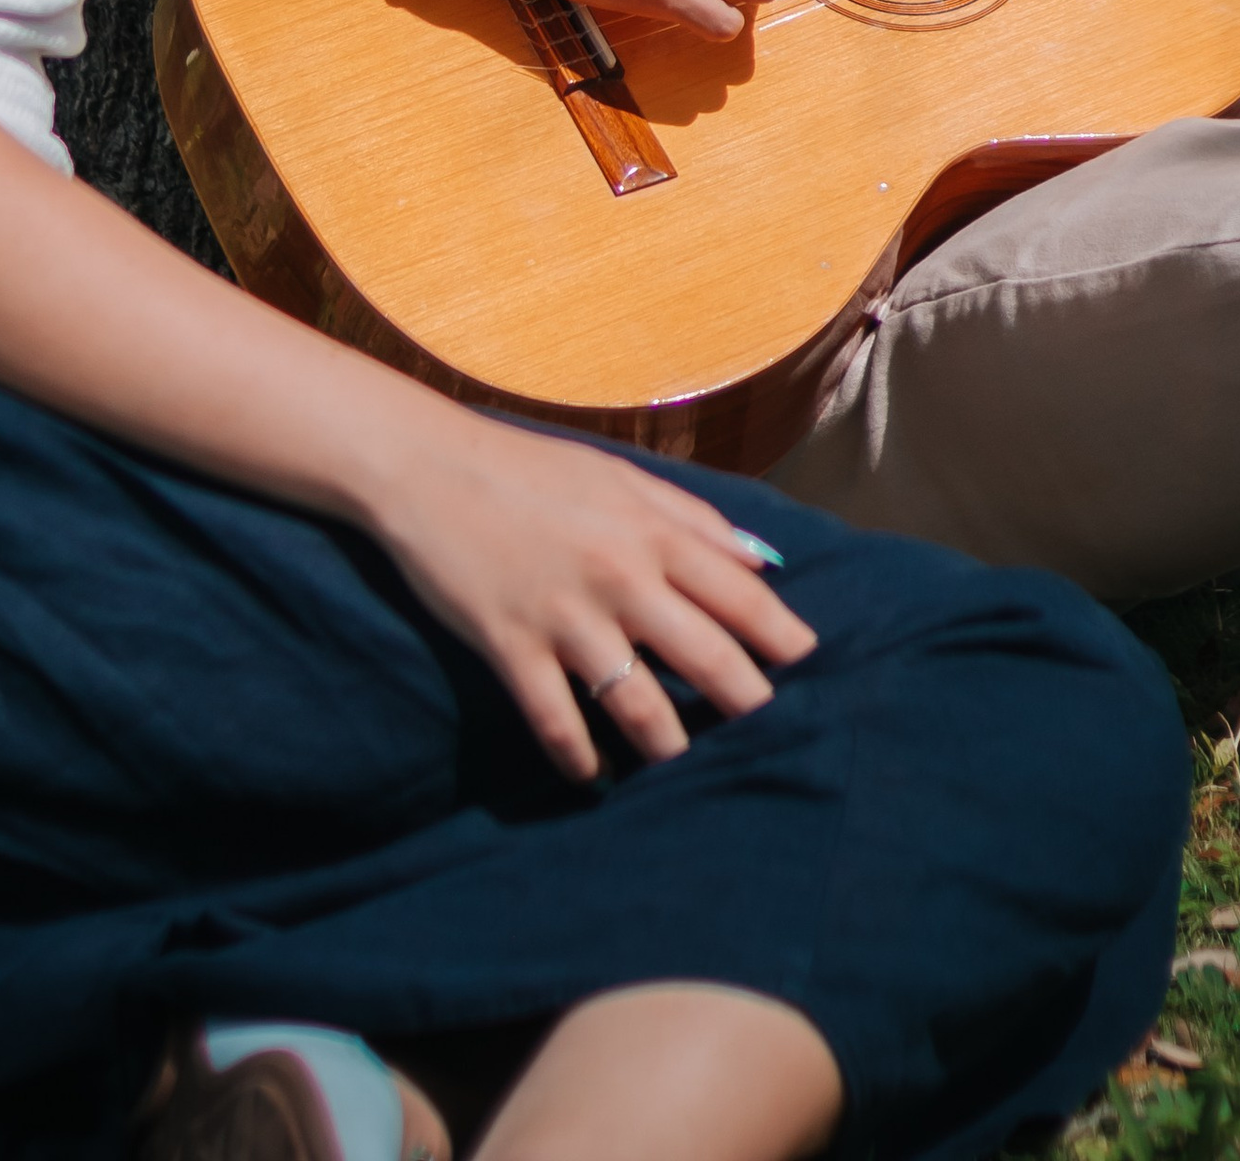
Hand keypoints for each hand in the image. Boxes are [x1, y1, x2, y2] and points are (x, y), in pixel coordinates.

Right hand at [366, 409, 816, 780]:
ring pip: (639, 703)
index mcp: (650, 532)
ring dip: (668, 745)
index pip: (738, 594)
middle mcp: (619, 577)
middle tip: (768, 735)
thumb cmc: (532, 470)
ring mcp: (565, 616)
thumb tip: (760, 558)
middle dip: (746, 703)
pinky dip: (578, 757)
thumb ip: (691, 518)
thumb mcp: (619, 478)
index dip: (780, 635)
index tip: (808, 664)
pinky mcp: (511, 646)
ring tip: (681, 766)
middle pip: (706, 656)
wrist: (430, 466)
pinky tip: (592, 773)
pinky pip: (557, 721)